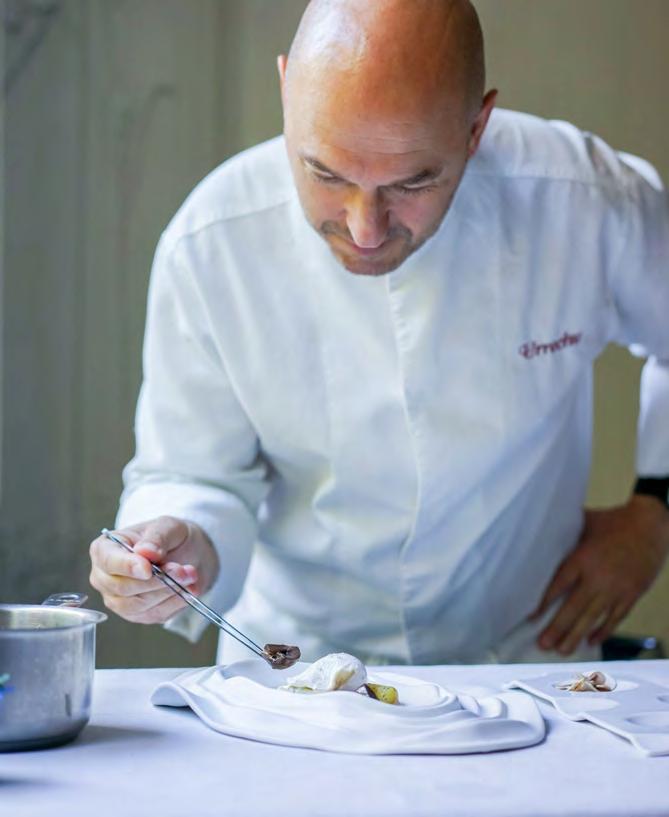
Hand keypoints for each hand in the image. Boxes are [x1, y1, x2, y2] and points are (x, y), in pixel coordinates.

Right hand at [89, 516, 219, 623]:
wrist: (187, 553)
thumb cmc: (169, 536)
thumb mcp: (167, 526)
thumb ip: (157, 538)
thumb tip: (145, 552)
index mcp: (104, 549)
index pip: (108, 561)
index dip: (127, 567)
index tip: (148, 569)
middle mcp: (105, 578)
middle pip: (123, 588)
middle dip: (157, 580)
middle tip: (182, 570)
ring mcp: (118, 600)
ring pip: (139, 604)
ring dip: (169, 591)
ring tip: (190, 575)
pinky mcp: (137, 615)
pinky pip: (155, 614)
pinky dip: (175, 602)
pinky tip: (189, 589)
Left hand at [529, 495, 668, 654]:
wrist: (650, 525)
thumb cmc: (614, 522)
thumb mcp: (584, 523)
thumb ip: (563, 533)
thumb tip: (537, 532)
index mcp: (583, 558)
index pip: (559, 585)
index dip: (544, 603)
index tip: (532, 616)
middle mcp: (598, 577)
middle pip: (574, 608)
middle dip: (557, 628)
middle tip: (543, 644)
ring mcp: (616, 589)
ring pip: (593, 617)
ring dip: (576, 635)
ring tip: (563, 649)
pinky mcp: (631, 594)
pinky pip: (615, 617)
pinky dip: (603, 630)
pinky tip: (591, 640)